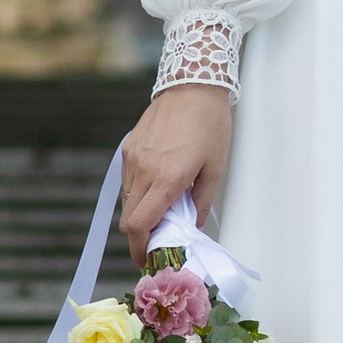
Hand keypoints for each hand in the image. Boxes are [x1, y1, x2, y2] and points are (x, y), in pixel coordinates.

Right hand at [118, 85, 232, 263]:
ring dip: (139, 214)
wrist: (193, 82)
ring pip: (127, 201)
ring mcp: (133, 158)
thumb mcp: (215, 168)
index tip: (148, 260)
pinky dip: (137, 193)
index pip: (140, 226)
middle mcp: (144, 170)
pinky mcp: (129, 147)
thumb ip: (200, 202)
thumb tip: (191, 227)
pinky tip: (155, 188)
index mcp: (167, 179)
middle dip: (139, 237)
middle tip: (157, 242)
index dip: (140, 249)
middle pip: (128, 220)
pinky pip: (128, 181)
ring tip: (161, 212)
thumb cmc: (210, 125)